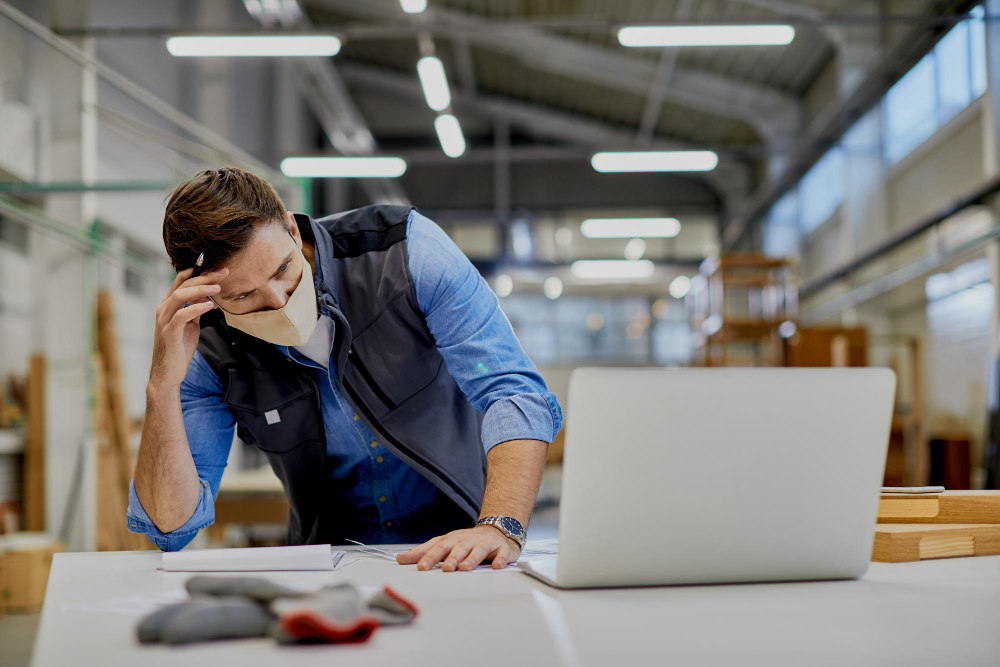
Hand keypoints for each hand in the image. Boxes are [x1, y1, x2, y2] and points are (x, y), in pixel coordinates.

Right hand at [148, 266, 227, 389]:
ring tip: (218, 288)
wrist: (168, 372)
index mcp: (168, 305)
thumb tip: (207, 296)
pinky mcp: (169, 332)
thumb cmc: (179, 348)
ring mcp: (164, 320)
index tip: (217, 268)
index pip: (181, 280)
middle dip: (204, 277)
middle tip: (223, 273)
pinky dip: (197, 308)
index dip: (198, 271)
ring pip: (180, 296)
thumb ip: (195, 310)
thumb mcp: (190, 325)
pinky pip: (182, 315)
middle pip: (183, 285)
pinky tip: (210, 306)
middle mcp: (163, 309)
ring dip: (201, 289)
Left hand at [396, 525, 520, 570]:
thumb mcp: (443, 545)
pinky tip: (496, 566)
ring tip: (464, 568)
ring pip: (478, 550)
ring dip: (472, 558)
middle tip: (445, 568)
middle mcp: (467, 540)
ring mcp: (485, 543)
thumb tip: (400, 559)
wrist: (496, 530)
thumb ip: (423, 552)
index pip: (439, 547)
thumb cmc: (465, 542)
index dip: (430, 556)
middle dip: (451, 557)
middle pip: (458, 548)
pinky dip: (500, 559)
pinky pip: (502, 553)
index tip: (420, 567)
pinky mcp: (502, 549)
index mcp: (452, 540)